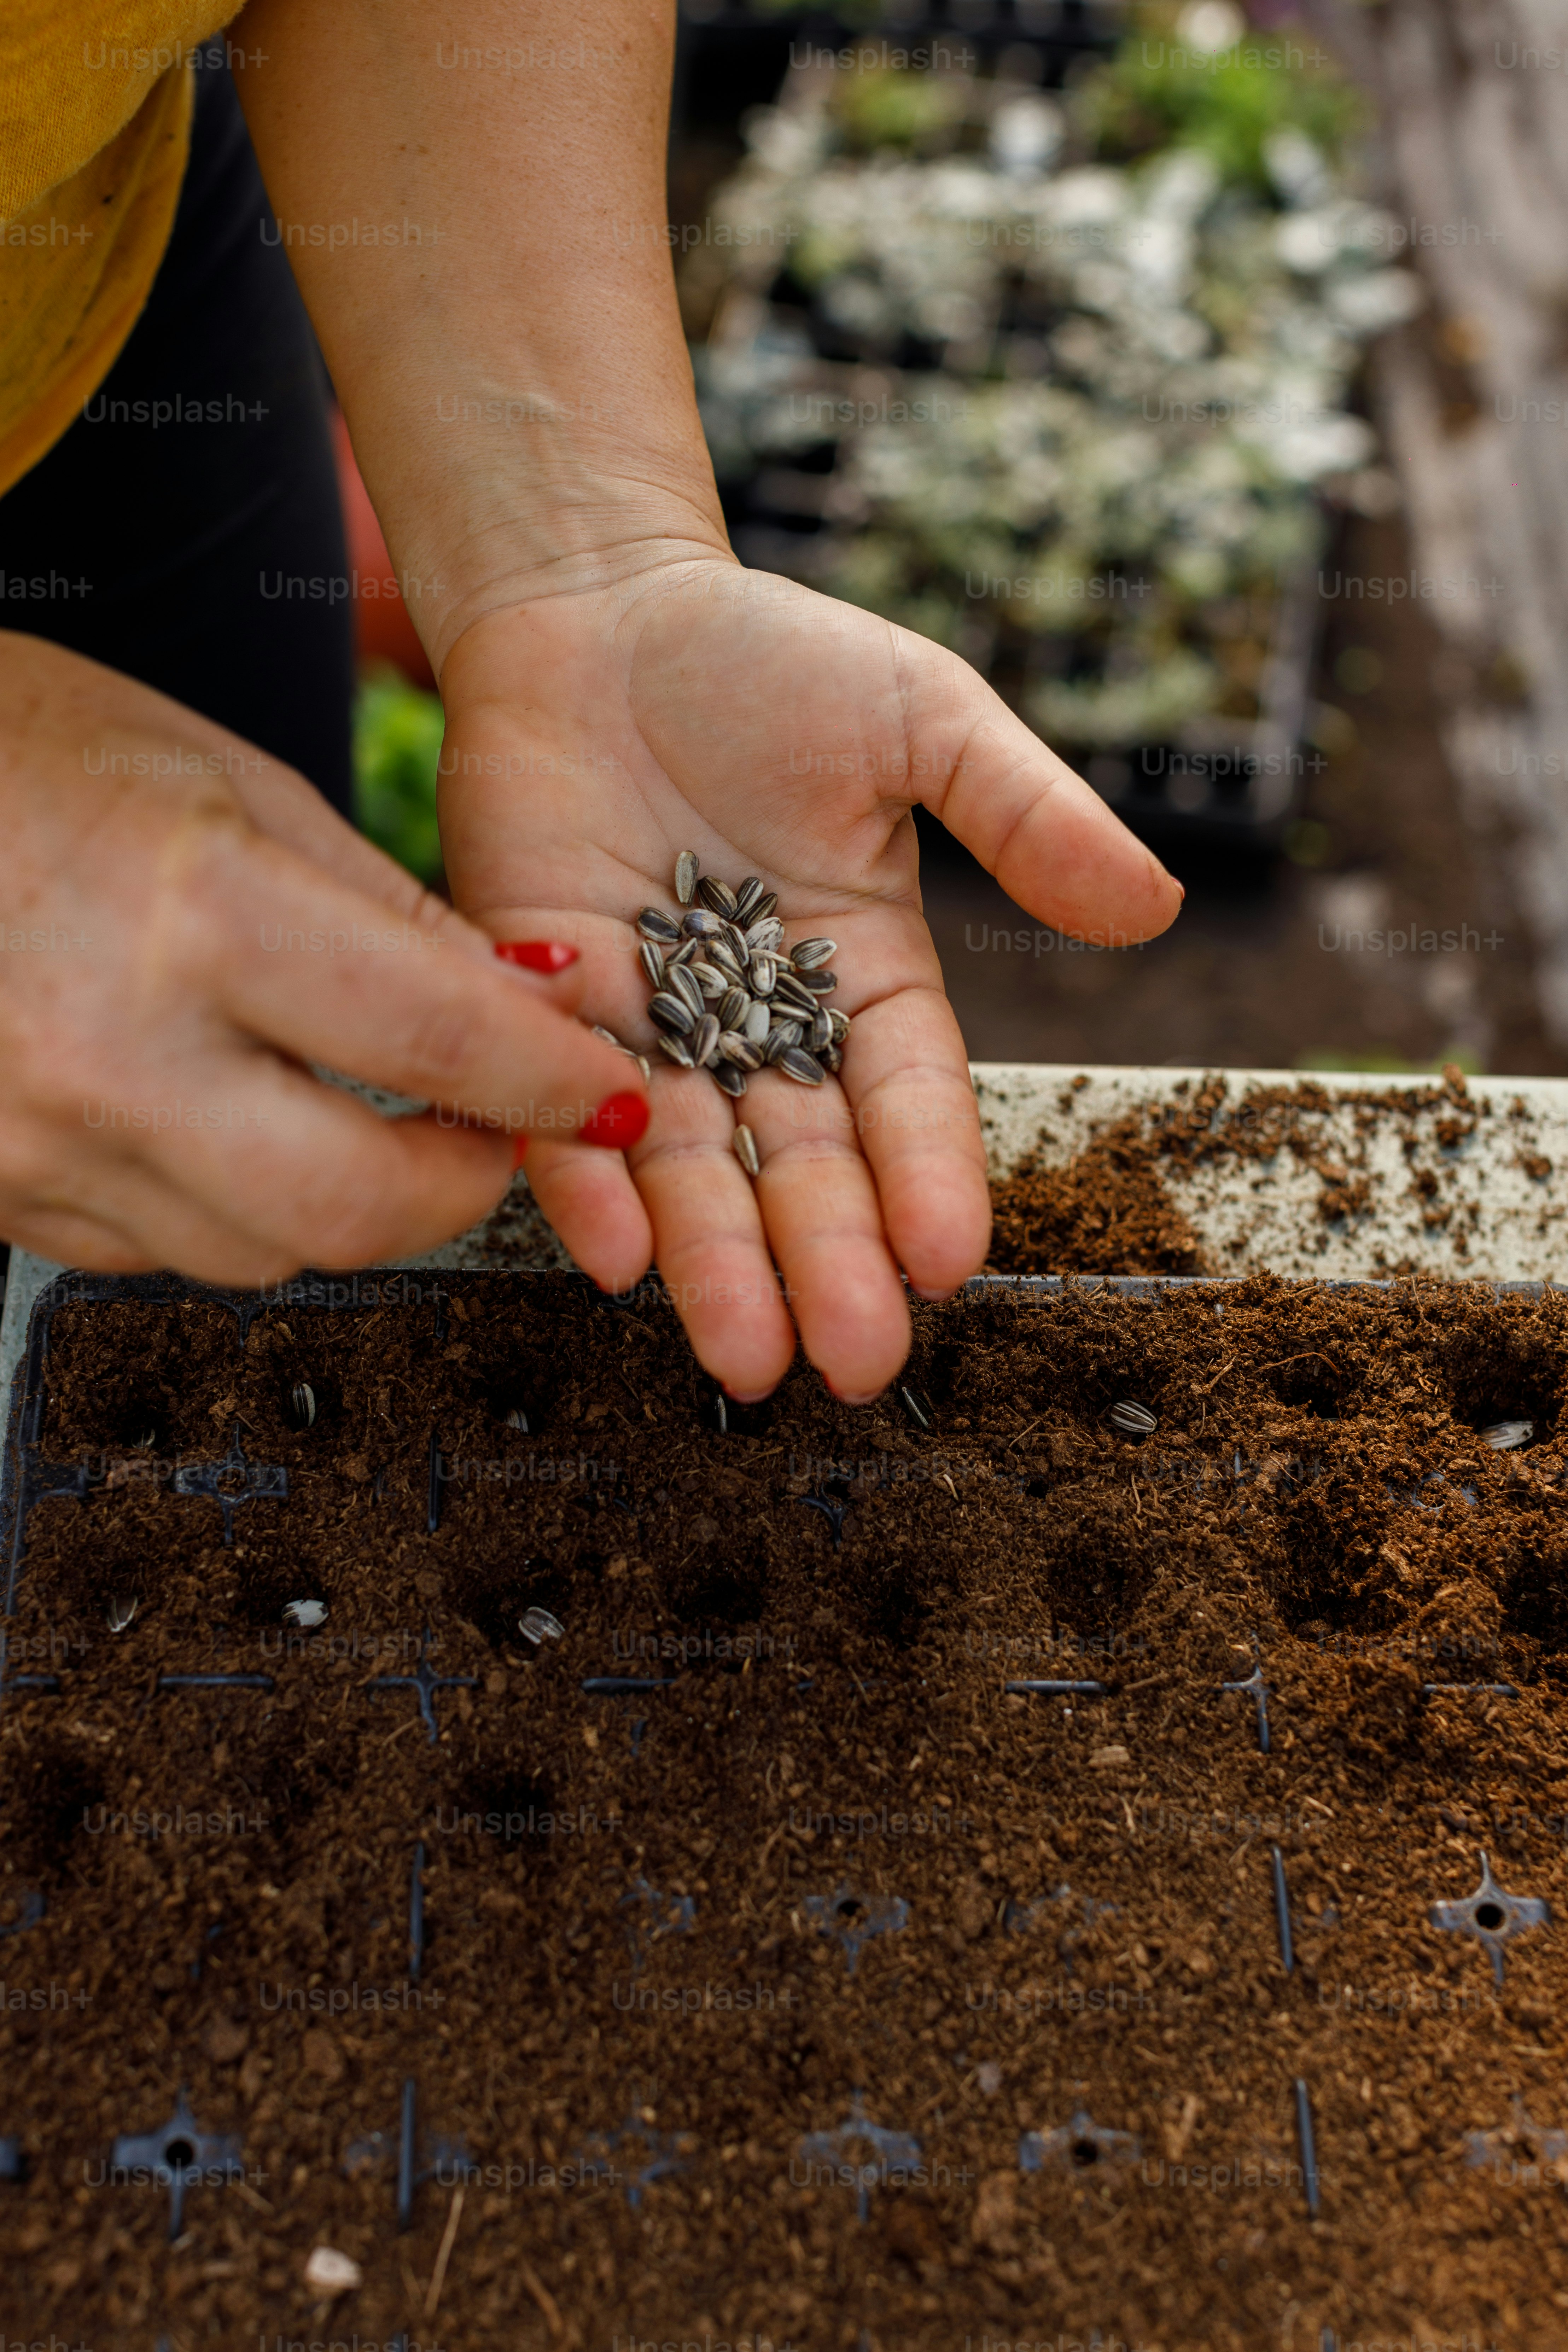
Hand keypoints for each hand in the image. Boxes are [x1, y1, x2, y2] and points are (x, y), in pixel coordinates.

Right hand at [0, 635, 642, 1279]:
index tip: (611, 1094)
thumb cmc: (18, 749)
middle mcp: (111, 1055)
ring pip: (264, 1248)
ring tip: (365, 1111)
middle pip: (361, 1206)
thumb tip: (531, 1009)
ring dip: (348, 1197)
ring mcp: (36, 1144)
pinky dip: (229, 1199)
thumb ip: (392, 915)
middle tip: (499, 1132)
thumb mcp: (227, 781)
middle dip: (466, 1185)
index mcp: (190, 914)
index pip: (438, 1045)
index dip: (553, 1085)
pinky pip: (158, 1246)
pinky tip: (233, 1120)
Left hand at [437, 556, 1181, 1400]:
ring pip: (689, 1167)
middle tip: (856, 1362)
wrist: (596, 605)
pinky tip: (614, 1254)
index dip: (931, 1178)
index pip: (909, 1097)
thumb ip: (1024, 817)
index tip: (953, 1262)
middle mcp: (758, 1024)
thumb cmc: (767, 654)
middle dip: (830, 1262)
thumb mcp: (921, 718)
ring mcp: (649, 1024)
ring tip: (747, 1359)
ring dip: (717, 1264)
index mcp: (863, 974)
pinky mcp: (541, 1002)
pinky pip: (558, 1110)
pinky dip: (582, 1180)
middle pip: (802, 1162)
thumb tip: (1153, 906)